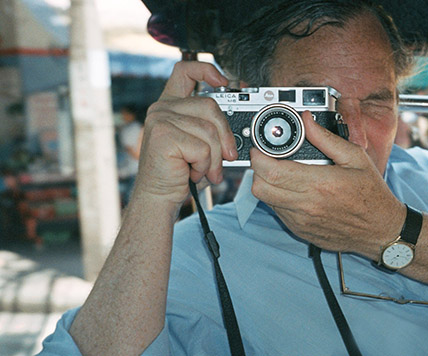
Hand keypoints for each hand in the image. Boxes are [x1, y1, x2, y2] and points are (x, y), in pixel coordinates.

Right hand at [133, 61, 236, 214]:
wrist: (160, 196)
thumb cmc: (182, 172)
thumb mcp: (202, 144)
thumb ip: (214, 127)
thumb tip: (243, 124)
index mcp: (171, 105)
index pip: (185, 70)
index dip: (206, 70)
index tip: (224, 81)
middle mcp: (162, 108)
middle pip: (210, 106)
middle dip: (225, 135)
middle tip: (228, 157)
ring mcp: (160, 120)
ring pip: (209, 130)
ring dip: (215, 157)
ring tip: (205, 170)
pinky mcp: (163, 136)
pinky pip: (202, 147)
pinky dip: (205, 165)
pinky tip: (193, 172)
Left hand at [251, 112, 405, 257]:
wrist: (380, 230)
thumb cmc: (372, 194)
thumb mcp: (355, 158)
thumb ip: (326, 138)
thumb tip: (307, 120)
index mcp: (320, 184)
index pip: (272, 171)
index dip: (259, 157)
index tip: (261, 148)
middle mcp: (307, 205)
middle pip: (260, 187)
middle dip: (257, 170)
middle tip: (268, 159)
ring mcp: (302, 221)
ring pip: (266, 200)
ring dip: (268, 184)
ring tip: (284, 173)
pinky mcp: (301, 231)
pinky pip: (278, 212)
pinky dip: (278, 199)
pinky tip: (294, 190)